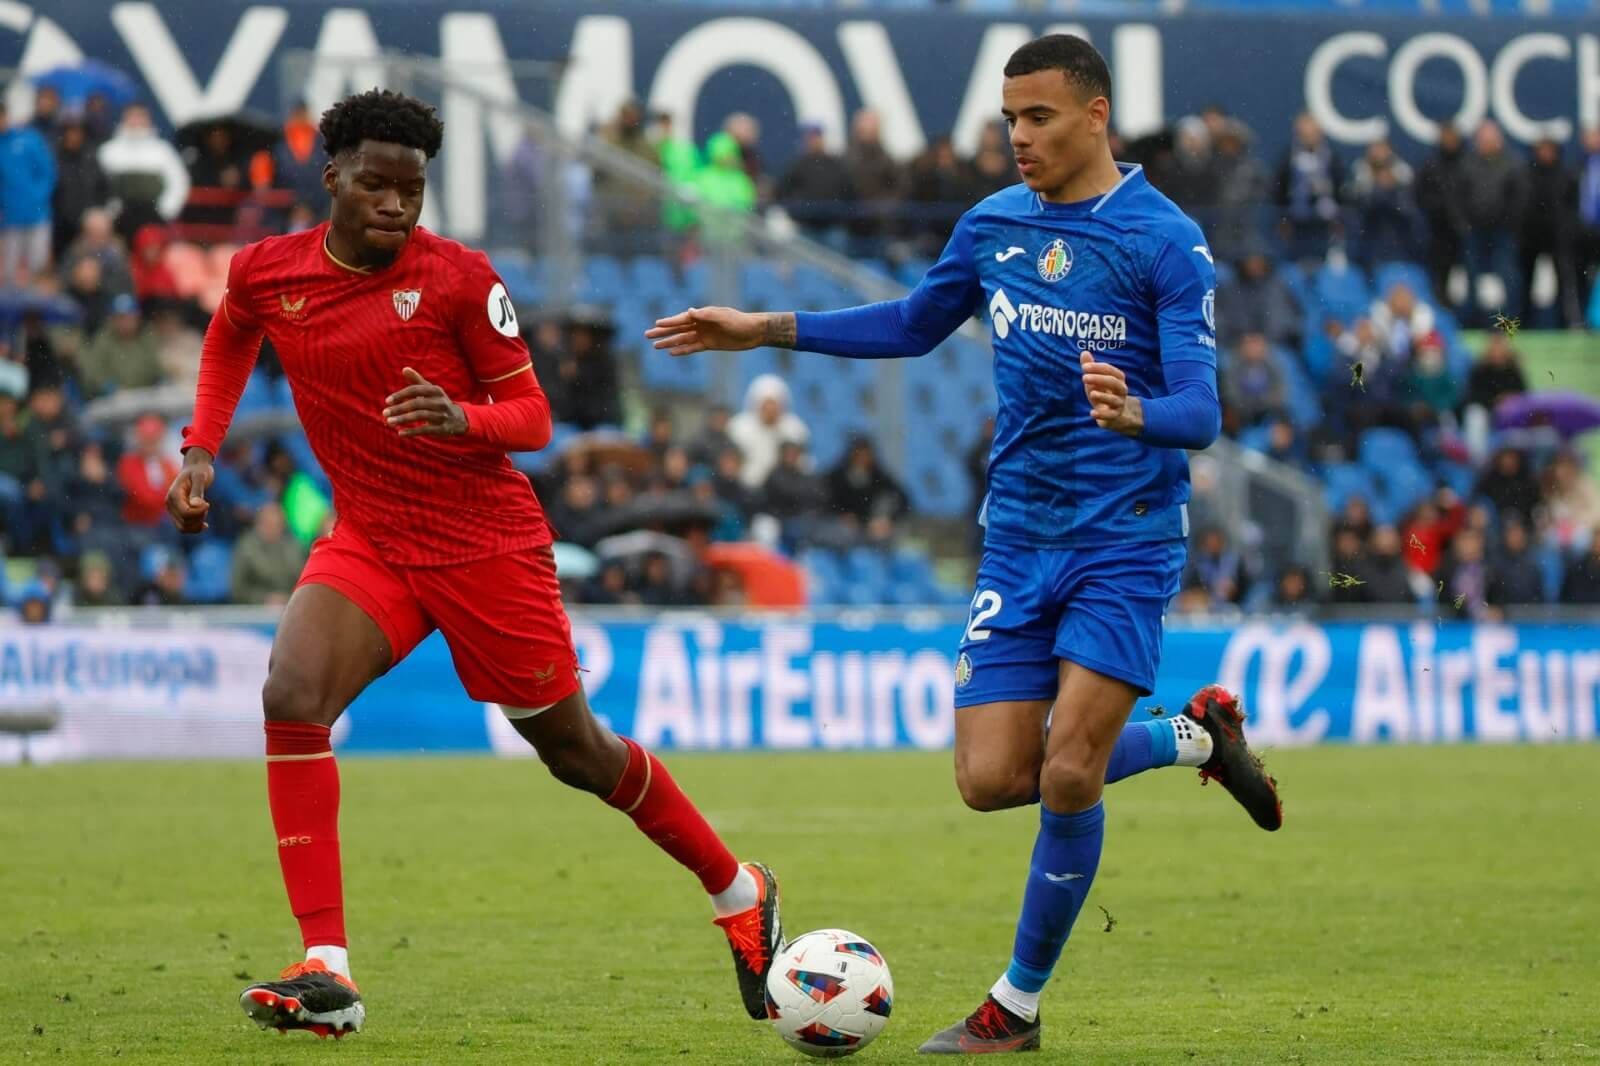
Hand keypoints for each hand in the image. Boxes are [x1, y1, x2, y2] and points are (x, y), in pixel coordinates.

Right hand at [166, 449, 213, 533]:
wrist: (195, 468)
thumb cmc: (199, 470)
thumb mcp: (201, 477)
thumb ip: (198, 490)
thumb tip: (196, 505)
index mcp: (174, 495)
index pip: (185, 513)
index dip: (199, 512)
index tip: (208, 504)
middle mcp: (169, 504)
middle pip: (185, 522)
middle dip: (199, 517)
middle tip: (206, 505)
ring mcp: (172, 509)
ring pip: (183, 528)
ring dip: (197, 524)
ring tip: (204, 510)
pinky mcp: (177, 513)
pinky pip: (184, 527)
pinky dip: (194, 528)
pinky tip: (205, 525)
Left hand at [384, 367, 466, 437]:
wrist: (459, 419)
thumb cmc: (438, 402)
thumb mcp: (430, 390)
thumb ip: (417, 380)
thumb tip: (405, 369)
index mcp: (436, 390)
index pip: (416, 390)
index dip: (401, 395)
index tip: (387, 401)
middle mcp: (440, 402)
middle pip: (417, 404)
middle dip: (399, 408)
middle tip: (385, 412)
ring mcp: (442, 415)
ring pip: (421, 416)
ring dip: (403, 419)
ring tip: (389, 422)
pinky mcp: (443, 428)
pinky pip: (426, 430)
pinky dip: (412, 431)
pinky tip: (400, 433)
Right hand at [646, 307, 785, 354]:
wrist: (754, 332)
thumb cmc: (739, 321)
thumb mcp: (722, 317)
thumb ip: (705, 315)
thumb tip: (689, 311)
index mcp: (702, 315)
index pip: (682, 319)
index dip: (669, 322)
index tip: (656, 324)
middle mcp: (701, 324)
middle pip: (678, 329)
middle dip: (663, 332)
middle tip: (647, 335)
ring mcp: (704, 335)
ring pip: (683, 339)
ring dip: (670, 342)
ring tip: (655, 346)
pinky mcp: (709, 344)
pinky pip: (692, 348)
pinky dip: (682, 350)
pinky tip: (672, 353)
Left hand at [1081, 352, 1141, 435]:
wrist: (1116, 415)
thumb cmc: (1104, 394)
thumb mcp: (1096, 381)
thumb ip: (1091, 368)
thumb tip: (1084, 352)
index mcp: (1117, 379)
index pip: (1110, 370)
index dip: (1097, 367)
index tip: (1084, 367)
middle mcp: (1121, 390)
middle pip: (1114, 382)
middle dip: (1100, 379)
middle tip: (1084, 377)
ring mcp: (1119, 404)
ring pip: (1114, 399)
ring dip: (1103, 396)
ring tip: (1092, 393)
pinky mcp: (1115, 416)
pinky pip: (1110, 415)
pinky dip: (1102, 415)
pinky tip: (1092, 413)